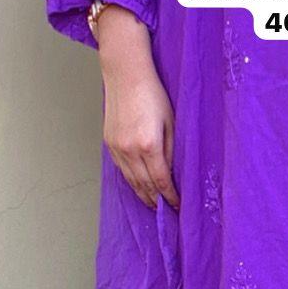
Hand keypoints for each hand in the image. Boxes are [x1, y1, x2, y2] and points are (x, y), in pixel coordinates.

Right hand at [96, 5, 179, 210]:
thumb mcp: (171, 122)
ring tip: (154, 205)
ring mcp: (116, 147)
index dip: (170, 197)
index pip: (161, 181)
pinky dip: (131, 181)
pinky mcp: (109, 143)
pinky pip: (121, 170)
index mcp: (149, 145)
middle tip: (167, 213)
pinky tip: (139, 186)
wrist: (125, 75)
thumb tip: (172, 173)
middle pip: (144, 186)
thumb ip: (171, 150)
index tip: (178, 206)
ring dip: (143, 195)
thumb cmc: (153, 94)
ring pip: (130, 181)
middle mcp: (129, 150)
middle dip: (157, 201)